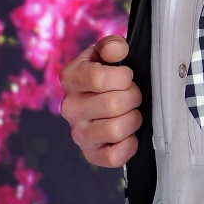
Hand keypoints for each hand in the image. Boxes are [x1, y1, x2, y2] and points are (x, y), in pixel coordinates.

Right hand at [59, 34, 141, 168]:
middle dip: (134, 97)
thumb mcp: (107, 54)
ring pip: (117, 129)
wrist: (104, 99)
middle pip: (114, 104)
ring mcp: (78, 134)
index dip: (123, 76)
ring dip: (134, 119)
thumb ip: (112, 46)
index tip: (126, 76)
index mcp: (70, 79)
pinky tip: (129, 134)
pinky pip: (115, 157)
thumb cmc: (108, 75)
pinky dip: (129, 145)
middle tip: (133, 95)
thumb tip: (117, 51)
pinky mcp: (91, 155)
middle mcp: (69, 108)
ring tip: (131, 113)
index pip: (99, 78)